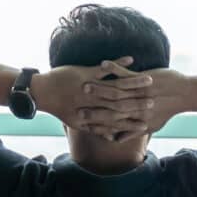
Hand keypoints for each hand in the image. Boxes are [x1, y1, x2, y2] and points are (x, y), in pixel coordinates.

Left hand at [31, 57, 154, 136]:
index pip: (117, 121)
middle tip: (156, 100)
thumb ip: (95, 129)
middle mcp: (93, 104)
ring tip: (150, 79)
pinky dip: (118, 64)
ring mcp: (90, 88)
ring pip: (116, 86)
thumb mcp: (76, 122)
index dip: (134, 121)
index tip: (148, 120)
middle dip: (139, 102)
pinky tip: (131, 59)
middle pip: (121, 104)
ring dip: (135, 82)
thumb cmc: (59, 107)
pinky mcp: (85, 73)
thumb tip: (110, 138)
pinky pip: (105, 69)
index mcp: (92, 116)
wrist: (41, 92)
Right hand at [81, 64, 190, 140]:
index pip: (111, 122)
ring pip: (115, 90)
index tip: (79, 121)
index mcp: (136, 120)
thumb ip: (132, 133)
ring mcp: (140, 92)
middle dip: (91, 106)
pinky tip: (102, 63)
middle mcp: (136, 107)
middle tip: (75, 105)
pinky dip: (114, 68)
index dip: (94, 122)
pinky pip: (126, 73)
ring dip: (99, 86)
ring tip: (84, 84)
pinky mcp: (145, 79)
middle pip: (109, 107)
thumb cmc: (167, 110)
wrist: (185, 94)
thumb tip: (116, 140)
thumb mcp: (152, 126)